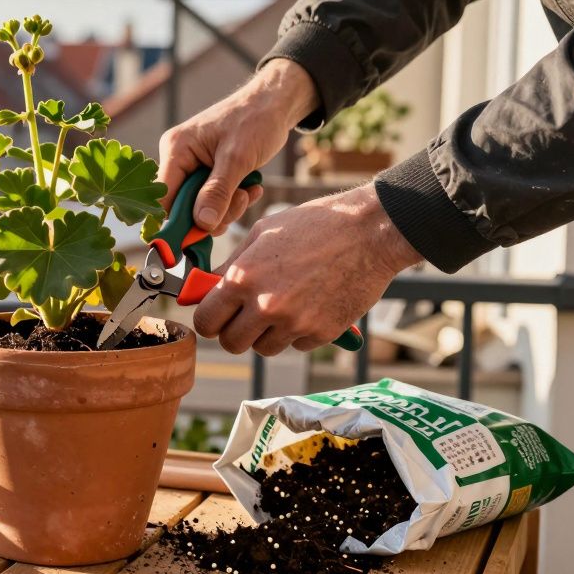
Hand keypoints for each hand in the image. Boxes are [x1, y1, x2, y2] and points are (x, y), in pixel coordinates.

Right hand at [158, 58, 318, 233]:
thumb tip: (202, 224)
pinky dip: (234, 200)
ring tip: (249, 191)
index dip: (178, 221)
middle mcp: (179, 159)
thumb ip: (218, 191)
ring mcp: (194, 167)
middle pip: (183, 206)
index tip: (200, 236)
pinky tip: (251, 188)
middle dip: (213, 212)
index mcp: (176, 149)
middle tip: (240, 202)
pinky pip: (215, 199)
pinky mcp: (209, 173)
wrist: (275, 105)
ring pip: (201, 206)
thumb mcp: (238, 158)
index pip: (163, 196)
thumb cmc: (255, 120)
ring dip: (228, 207)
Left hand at [194, 185, 422, 355]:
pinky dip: (297, 332)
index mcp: (242, 278)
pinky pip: (296, 345)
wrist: (369, 232)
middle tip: (246, 316)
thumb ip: (231, 266)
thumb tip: (205, 289)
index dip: (209, 320)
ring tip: (282, 305)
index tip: (217, 315)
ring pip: (263, 348)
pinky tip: (309, 304)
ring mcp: (294, 323)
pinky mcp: (321, 333)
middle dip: (235, 332)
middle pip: (231, 343)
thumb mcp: (262, 234)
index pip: (204, 322)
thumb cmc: (313, 225)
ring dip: (266, 334)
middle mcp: (264, 305)